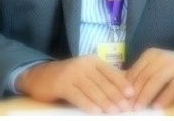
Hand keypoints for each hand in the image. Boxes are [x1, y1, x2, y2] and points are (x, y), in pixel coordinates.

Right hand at [16, 55, 134, 113]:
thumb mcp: (86, 73)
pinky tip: (96, 112)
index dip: (121, 83)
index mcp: (93, 60)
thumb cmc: (70, 77)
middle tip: (125, 107)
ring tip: (114, 112)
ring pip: (92, 89)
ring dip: (104, 102)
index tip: (132, 94)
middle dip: (115, 95)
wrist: (42, 76)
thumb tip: (122, 93)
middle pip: (103, 82)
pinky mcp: (63, 84)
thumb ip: (101, 79)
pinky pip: (78, 95)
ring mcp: (73, 73)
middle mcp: (84, 64)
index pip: (110, 72)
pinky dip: (88, 104)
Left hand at [126, 48, 173, 109]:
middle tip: (128, 106)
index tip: (121, 99)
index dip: (127, 86)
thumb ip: (142, 74)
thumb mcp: (155, 66)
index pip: (136, 71)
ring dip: (146, 95)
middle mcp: (161, 57)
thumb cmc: (170, 68)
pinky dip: (164, 98)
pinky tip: (157, 107)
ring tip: (139, 108)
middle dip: (135, 93)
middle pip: (144, 76)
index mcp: (150, 55)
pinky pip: (172, 87)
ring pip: (156, 80)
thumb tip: (123, 91)